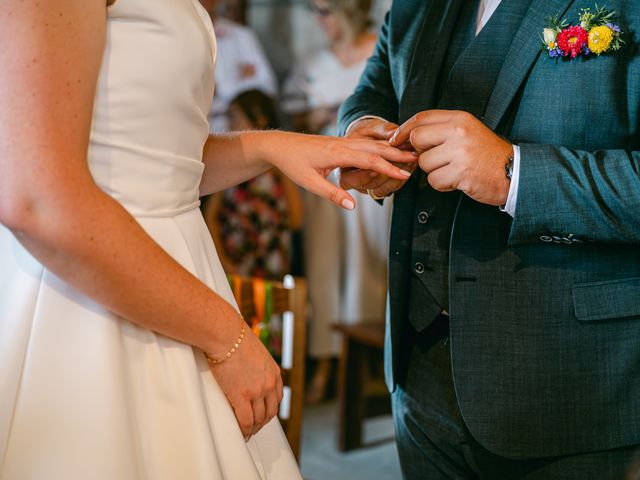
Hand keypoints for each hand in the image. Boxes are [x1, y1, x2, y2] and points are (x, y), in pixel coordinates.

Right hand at [208, 322, 282, 439]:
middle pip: (269, 412)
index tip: (262, 414)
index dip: (269, 410)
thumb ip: (258, 366)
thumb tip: (249, 371)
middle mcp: (269, 384)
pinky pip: (245, 421)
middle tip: (254, 427)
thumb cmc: (236, 338)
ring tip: (246, 431)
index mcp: (274, 373)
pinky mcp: (241, 396)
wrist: (227, 335)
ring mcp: (256, 391)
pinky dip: (244, 430)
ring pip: (258, 419)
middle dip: (262, 422)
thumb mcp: (256, 352)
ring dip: (253, 428)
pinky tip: (241, 432)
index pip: (277, 398)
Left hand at [267, 131, 414, 209]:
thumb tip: (352, 206)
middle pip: (375, 148)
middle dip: (397, 154)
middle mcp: (342, 144)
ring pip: (371, 144)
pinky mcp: (340, 142)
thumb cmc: (292, 164)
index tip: (404, 174)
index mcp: (337, 153)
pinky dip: (379, 147)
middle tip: (418, 159)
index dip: (388, 168)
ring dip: (391, 149)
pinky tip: (388, 150)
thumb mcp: (309, 183)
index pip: (369, 160)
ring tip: (409, 153)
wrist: (278, 145)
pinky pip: (364, 144)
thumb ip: (332, 194)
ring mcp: (342, 141)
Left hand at [390, 110, 512, 205]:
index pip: (422, 118)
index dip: (404, 129)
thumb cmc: (485, 154)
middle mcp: (459, 132)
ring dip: (434, 171)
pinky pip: (434, 180)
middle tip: (436, 159)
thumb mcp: (466, 132)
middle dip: (420, 152)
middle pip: (417, 139)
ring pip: (424, 163)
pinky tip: (457, 180)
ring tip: (453, 170)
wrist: (513, 172)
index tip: (395, 139)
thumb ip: (440, 130)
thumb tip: (405, 136)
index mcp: (460, 119)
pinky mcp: (461, 172)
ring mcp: (461, 152)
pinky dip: (442, 184)